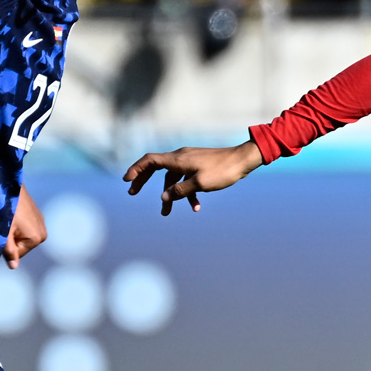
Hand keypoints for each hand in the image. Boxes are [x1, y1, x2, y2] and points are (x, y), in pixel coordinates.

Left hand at [6, 189, 45, 266]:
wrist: (8, 183)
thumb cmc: (5, 208)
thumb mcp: (4, 232)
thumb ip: (9, 250)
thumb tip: (14, 267)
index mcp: (37, 238)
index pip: (17, 254)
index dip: (5, 246)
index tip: (0, 232)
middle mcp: (43, 232)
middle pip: (21, 245)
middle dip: (10, 238)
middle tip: (2, 224)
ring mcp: (41, 223)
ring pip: (21, 236)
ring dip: (12, 230)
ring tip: (6, 217)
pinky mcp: (37, 215)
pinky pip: (24, 227)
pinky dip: (16, 223)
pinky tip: (11, 212)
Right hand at [123, 140, 264, 215]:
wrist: (243, 160)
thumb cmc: (222, 171)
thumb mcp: (200, 184)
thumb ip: (180, 191)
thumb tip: (163, 198)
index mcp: (178, 159)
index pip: (150, 160)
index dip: (136, 169)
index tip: (127, 180)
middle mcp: (181, 157)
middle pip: (156, 167)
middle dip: (144, 181)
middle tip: (132, 193)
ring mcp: (190, 161)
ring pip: (172, 178)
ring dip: (169, 195)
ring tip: (166, 213)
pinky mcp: (199, 166)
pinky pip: (186, 179)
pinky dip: (187, 192)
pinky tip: (196, 207)